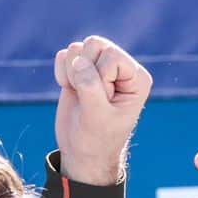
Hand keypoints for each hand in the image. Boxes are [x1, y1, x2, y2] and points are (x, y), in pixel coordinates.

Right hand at [53, 36, 151, 185]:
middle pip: (95, 44)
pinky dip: (61, 73)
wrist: (82, 152)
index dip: (99, 77)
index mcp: (136, 78)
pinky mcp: (80, 70)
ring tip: (80, 95)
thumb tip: (77, 60)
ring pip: (77, 48)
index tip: (102, 101)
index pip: (112, 56)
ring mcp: (100, 68)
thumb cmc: (96, 139)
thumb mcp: (97, 116)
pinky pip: (64, 56)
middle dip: (83, 71)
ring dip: (71, 73)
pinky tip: (71, 91)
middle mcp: (121, 69)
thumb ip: (90, 86)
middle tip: (89, 97)